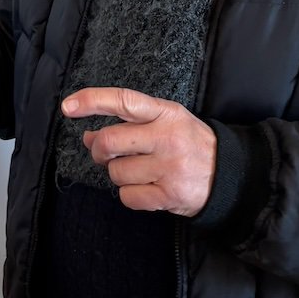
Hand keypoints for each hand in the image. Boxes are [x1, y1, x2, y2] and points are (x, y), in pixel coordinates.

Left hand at [61, 87, 216, 215]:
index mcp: (165, 113)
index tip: (68, 106)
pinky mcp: (169, 194)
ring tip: (139, 171)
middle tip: (102, 154)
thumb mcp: (167, 121)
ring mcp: (169, 167)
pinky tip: (146, 188)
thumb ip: (130, 124)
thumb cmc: (190, 143)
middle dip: (98, 150)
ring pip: (116, 172)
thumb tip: (88, 136)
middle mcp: (167, 137)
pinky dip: (130, 195)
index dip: (92, 101)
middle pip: (109, 142)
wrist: (231, 175)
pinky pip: (128, 197)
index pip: (123, 100)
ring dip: (118, 174)